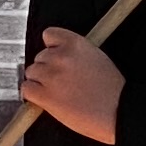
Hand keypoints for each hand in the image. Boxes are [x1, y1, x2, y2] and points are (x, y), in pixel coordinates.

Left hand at [19, 27, 124, 145]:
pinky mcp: (45, 95)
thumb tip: (60, 55)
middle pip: (39, 57)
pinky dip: (32, 95)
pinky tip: (46, 100)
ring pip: (31, 73)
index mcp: (76, 44)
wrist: (119, 111)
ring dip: (39, 83)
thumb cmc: (113, 90)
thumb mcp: (98, 58)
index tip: (55, 57)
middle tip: (62, 82)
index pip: (49, 35)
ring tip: (58, 93)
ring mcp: (51, 76)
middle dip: (47, 69)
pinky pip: (26, 89)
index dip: (51, 48)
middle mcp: (61, 56)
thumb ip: (76, 53)